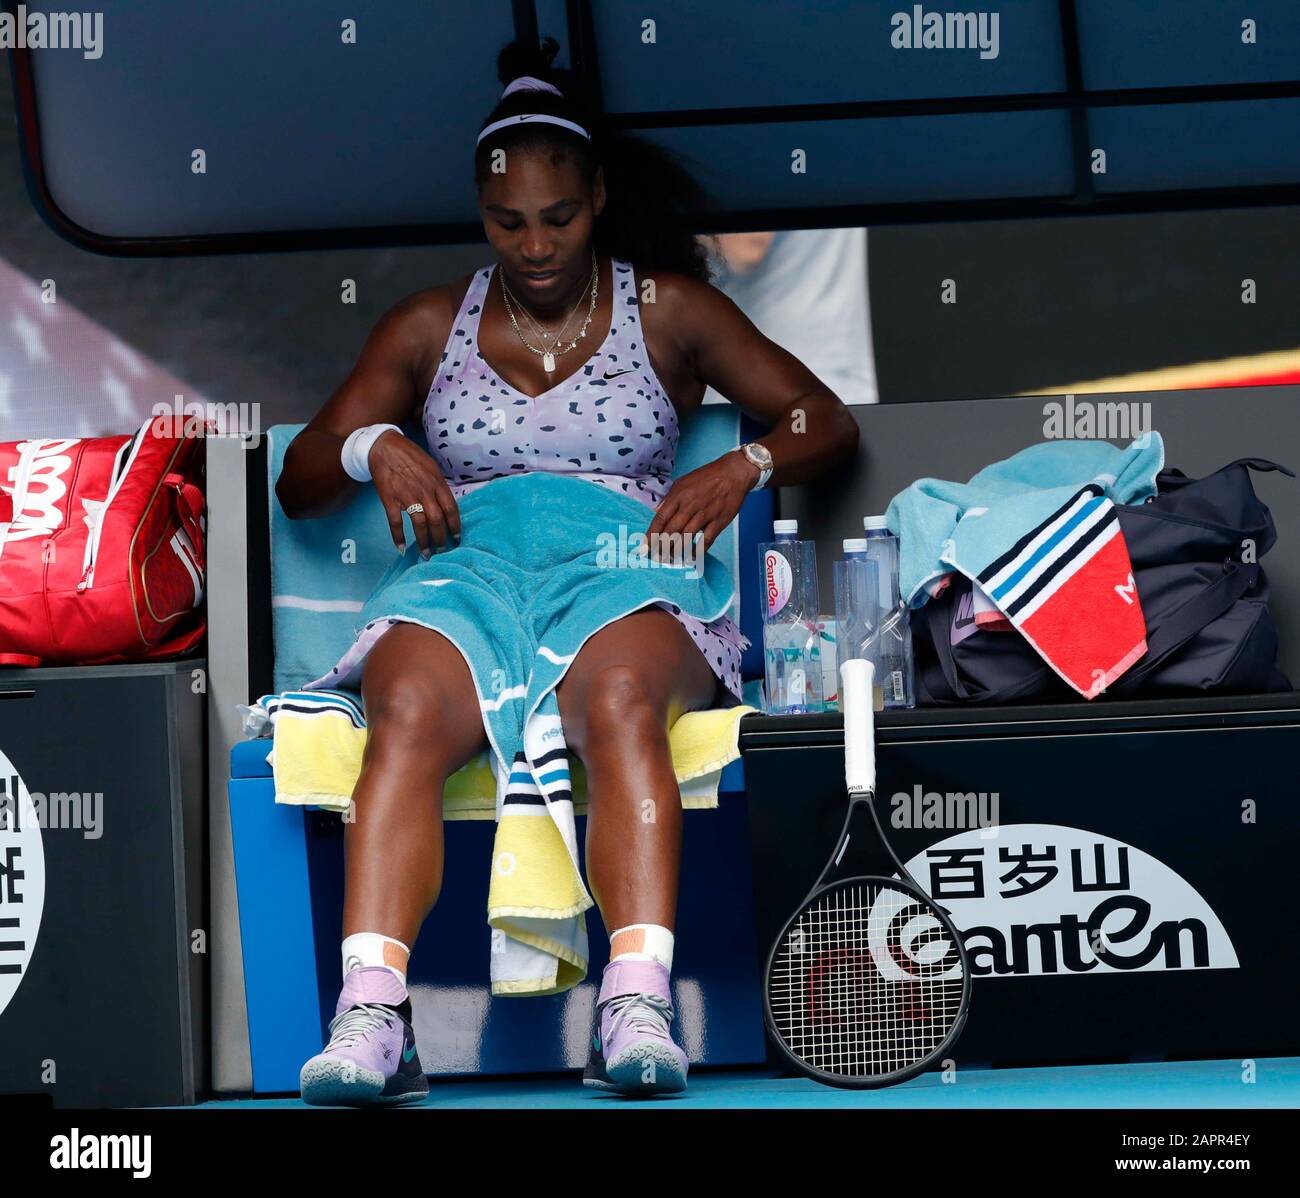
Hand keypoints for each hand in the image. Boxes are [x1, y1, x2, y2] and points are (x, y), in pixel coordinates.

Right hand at [368, 431, 460, 556]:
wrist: (384, 446)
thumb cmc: (410, 456)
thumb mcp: (431, 467)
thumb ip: (439, 486)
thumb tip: (446, 504)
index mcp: (437, 482)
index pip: (451, 508)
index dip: (455, 526)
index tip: (457, 538)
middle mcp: (424, 490)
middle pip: (437, 520)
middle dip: (440, 539)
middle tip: (441, 551)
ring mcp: (406, 495)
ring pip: (419, 524)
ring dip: (423, 542)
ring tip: (425, 554)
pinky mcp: (389, 498)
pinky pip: (395, 522)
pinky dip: (398, 537)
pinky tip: (401, 548)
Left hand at [646, 450, 757, 562]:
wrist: (733, 473)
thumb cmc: (707, 477)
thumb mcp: (683, 482)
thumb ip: (670, 498)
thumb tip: (657, 512)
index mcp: (679, 496)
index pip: (660, 518)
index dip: (651, 535)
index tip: (645, 547)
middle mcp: (690, 506)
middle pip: (671, 531)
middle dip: (661, 547)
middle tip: (656, 558)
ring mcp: (705, 514)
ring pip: (686, 537)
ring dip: (676, 551)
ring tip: (670, 560)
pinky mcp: (719, 521)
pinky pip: (706, 540)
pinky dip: (698, 550)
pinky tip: (691, 557)